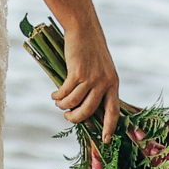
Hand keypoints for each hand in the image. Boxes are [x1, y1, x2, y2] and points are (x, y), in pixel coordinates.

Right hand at [52, 24, 121, 141]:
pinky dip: (58, 95)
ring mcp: (91, 78)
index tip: (107, 140)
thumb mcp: (101, 67)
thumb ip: (98, 85)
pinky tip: (54, 94)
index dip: (110, 127)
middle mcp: (105, 82)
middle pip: (89, 111)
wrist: (84, 28)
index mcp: (113, 83)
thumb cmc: (90, 48)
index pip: (113, 110)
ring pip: (75, 103)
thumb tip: (84, 106)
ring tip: (58, 101)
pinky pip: (65, 92)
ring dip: (63, 105)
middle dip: (76, 118)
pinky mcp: (77, 72)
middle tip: (67, 116)